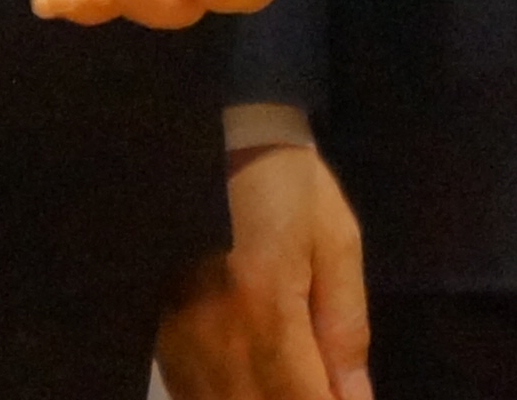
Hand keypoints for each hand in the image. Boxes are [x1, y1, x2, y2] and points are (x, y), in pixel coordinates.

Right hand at [158, 144, 372, 399]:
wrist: (214, 141)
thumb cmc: (286, 185)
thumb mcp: (336, 242)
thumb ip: (345, 328)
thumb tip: (354, 399)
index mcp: (266, 311)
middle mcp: (217, 343)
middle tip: (323, 385)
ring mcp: (181, 348)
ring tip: (295, 382)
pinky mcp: (161, 345)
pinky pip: (195, 399)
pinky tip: (254, 385)